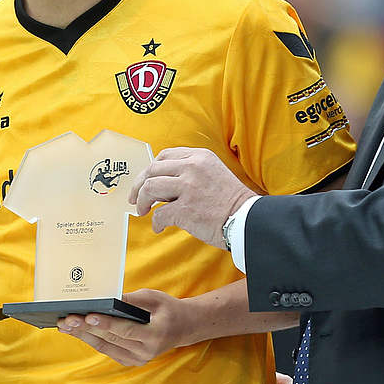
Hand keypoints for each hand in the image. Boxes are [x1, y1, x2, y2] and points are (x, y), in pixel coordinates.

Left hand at [55, 289, 193, 366]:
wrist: (183, 328)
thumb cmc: (167, 309)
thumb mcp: (154, 298)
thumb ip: (131, 300)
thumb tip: (106, 299)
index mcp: (155, 335)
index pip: (125, 330)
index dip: (106, 324)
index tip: (88, 316)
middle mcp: (146, 352)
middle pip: (111, 339)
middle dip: (86, 328)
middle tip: (67, 319)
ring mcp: (138, 359)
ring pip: (105, 347)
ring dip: (83, 336)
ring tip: (66, 325)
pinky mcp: (131, 361)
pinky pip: (107, 350)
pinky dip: (92, 340)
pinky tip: (77, 331)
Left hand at [129, 147, 255, 248]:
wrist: (248, 219)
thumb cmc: (231, 200)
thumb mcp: (213, 172)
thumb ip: (190, 171)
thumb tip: (163, 184)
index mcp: (199, 156)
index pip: (164, 156)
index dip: (150, 170)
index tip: (145, 180)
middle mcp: (192, 167)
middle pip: (152, 170)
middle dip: (138, 185)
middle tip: (135, 198)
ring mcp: (188, 188)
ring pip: (150, 188)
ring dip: (142, 201)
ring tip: (143, 211)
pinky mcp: (186, 209)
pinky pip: (159, 214)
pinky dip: (156, 222)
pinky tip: (159, 227)